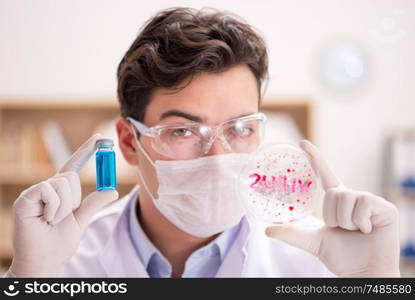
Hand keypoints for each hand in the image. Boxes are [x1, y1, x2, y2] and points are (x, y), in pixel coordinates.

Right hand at [5, 133, 118, 276]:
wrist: (42, 262)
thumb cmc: (58, 243)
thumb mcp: (80, 220)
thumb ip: (93, 204)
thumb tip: (112, 190)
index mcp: (60, 192)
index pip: (74, 166)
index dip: (86, 151)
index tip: (99, 137)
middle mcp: (47, 188)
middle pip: (72, 175)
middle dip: (74, 199)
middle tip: (62, 218)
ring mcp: (35, 192)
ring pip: (64, 182)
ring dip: (65, 207)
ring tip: (53, 221)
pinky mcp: (26, 198)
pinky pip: (50, 190)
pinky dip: (55, 208)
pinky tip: (46, 220)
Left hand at [266, 140, 399, 276]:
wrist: (363, 274)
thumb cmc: (341, 257)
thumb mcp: (313, 242)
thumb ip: (292, 234)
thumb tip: (267, 229)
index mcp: (337, 201)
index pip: (325, 175)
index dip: (315, 158)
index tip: (302, 143)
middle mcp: (353, 196)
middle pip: (333, 193)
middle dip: (333, 217)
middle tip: (342, 230)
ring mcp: (370, 201)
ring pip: (346, 198)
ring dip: (346, 221)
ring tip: (356, 232)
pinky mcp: (385, 208)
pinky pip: (363, 204)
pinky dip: (361, 222)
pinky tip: (369, 231)